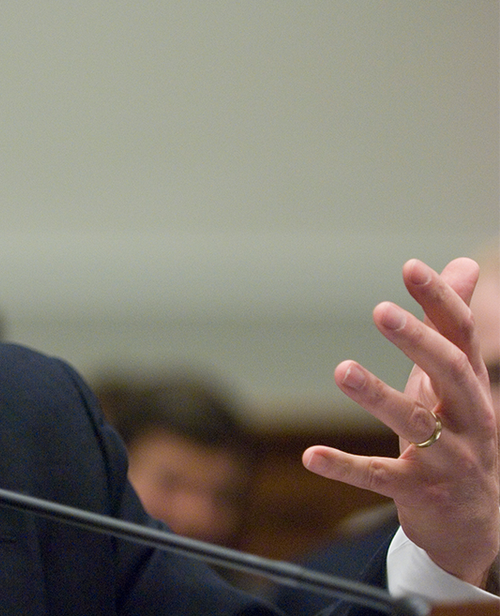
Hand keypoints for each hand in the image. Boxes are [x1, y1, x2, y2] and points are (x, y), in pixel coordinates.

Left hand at [303, 258, 498, 586]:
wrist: (481, 526)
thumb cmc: (461, 436)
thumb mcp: (457, 383)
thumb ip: (451, 327)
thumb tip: (461, 264)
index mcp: (474, 387)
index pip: (463, 336)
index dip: (440, 301)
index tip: (410, 267)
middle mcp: (470, 419)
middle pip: (451, 373)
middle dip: (418, 341)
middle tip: (381, 311)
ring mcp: (446, 458)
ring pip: (416, 423)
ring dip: (377, 396)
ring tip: (341, 369)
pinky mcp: (419, 492)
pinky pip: (379, 478)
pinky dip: (344, 467)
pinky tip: (310, 456)